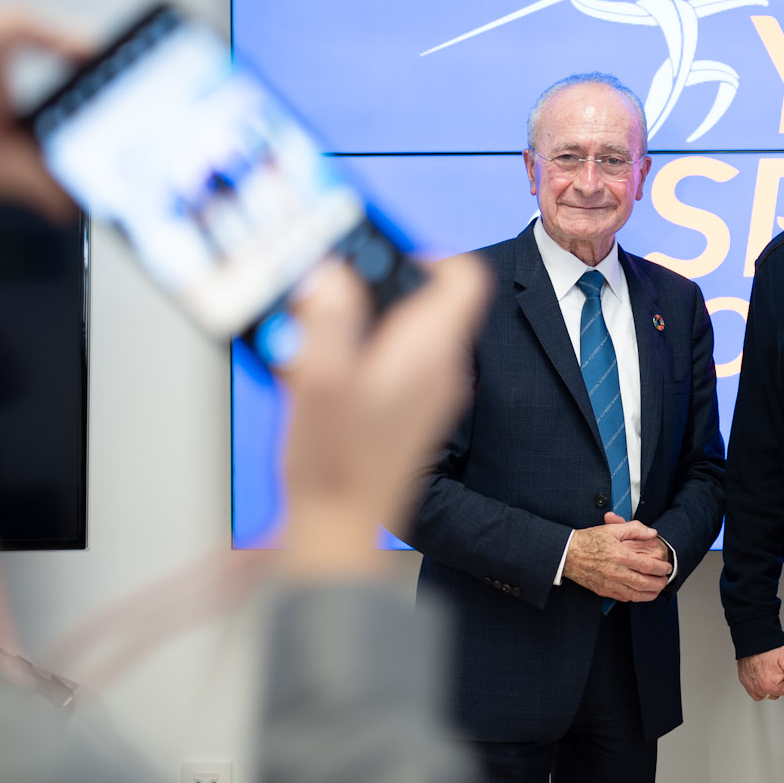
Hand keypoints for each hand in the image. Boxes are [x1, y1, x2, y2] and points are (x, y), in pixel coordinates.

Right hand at [276, 256, 491, 579]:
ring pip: (413, 332)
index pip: (465, 277)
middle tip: (332, 294)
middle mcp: (441, 369)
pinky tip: (326, 375)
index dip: (430, 252)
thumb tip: (333, 272)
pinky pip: (400, 362)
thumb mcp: (320, 379)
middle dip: (381, 287)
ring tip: (318, 338)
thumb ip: (329, 317)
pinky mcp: (412, 415)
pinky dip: (367, 353)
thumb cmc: (334, 464)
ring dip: (368, 322)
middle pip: (431, 300)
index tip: (386, 252)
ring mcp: (430, 394)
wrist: (341, 529)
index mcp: (429, 351)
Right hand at [563, 513, 671, 601]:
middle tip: (665, 580)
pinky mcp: (604, 591)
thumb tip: (652, 533)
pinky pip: (624, 598)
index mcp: (621, 555)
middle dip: (659, 583)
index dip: (661, 568)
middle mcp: (616, 572)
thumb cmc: (589, 540)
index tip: (667, 567)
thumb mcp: (613, 529)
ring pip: (636, 594)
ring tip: (657, 589)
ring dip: (650, 593)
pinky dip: (635, 597)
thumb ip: (635, 529)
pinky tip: (640, 593)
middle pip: (645, 583)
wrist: (567, 553)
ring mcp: (610, 583)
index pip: (648, 565)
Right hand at [737, 645, 783, 701]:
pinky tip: (762, 674)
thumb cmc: (771, 647)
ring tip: (770, 669)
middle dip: (782, 682)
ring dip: (771, 685)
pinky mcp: (745, 682)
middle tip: (778, 667)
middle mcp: (761, 689)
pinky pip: (756, 692)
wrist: (754, 637)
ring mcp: (752, 686)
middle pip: (780, 692)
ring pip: (769, 693)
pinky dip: (760, 686)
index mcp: (773, 686)